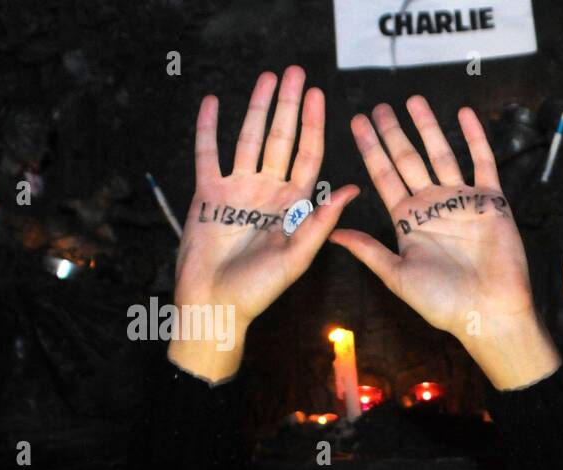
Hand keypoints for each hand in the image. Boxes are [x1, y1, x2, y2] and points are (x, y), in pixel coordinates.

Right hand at [173, 66, 358, 381]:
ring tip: (265, 77)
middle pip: (280, 140)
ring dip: (255, 108)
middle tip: (294, 72)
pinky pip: (208, 154)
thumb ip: (322, 222)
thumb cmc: (260, 289)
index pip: (308, 157)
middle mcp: (268, 192)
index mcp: (294, 206)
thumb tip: (354, 190)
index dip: (314, 126)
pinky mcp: (208, 193)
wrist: (216, 304)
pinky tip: (214, 102)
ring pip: (248, 139)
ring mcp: (238, 190)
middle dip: (288, 106)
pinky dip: (209, 128)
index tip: (318, 96)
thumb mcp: (298, 256)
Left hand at [331, 96, 556, 387]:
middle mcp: (432, 206)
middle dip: (393, 133)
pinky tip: (464, 114)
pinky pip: (482, 162)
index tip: (357, 122)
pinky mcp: (491, 201)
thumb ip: (368, 250)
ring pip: (441, 154)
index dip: (371, 150)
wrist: (488, 311)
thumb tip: (332, 235)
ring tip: (414, 100)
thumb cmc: (442, 302)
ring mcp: (461, 200)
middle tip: (379, 107)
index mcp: (408, 221)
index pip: (384, 176)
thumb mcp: (397, 274)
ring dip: (428, 127)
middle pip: (409, 160)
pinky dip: (474, 138)